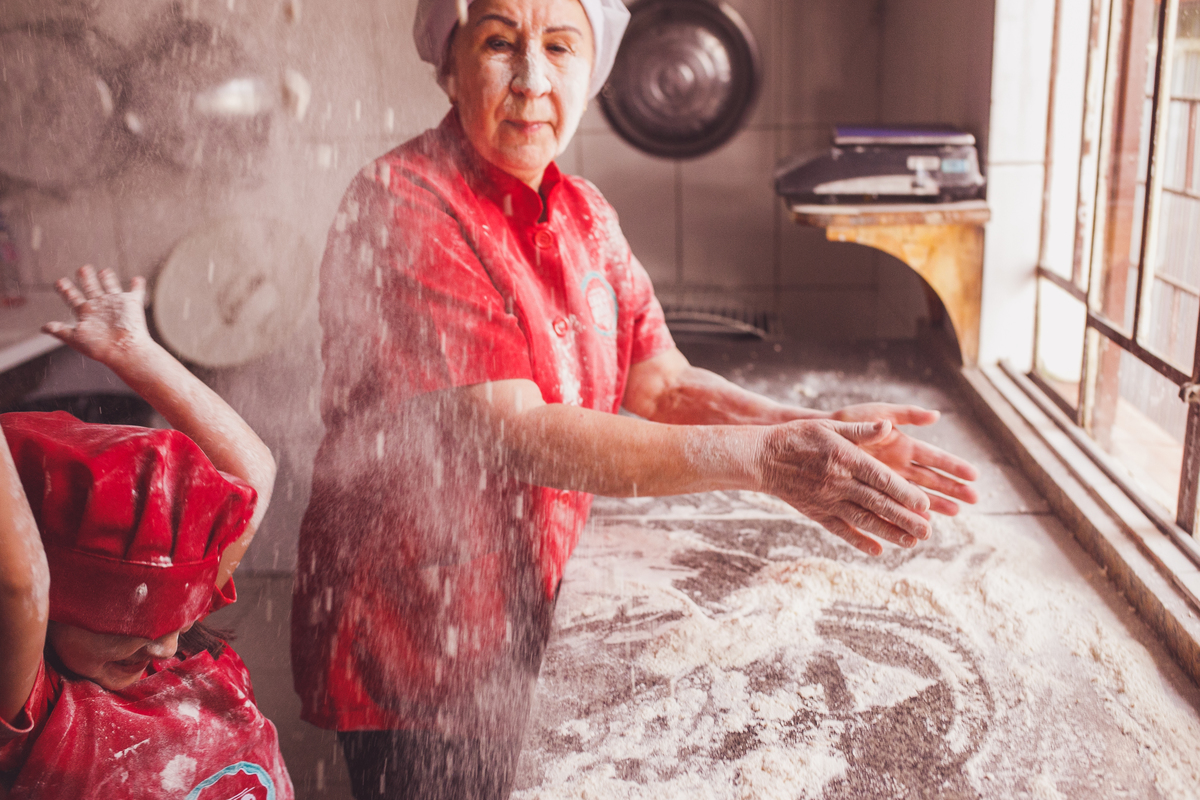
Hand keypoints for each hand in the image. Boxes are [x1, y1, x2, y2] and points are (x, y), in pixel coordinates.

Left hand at [42, 265, 152, 368]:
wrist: (123, 350)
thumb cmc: (99, 347)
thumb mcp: (75, 337)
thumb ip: (60, 330)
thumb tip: (43, 328)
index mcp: (86, 313)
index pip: (73, 298)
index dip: (66, 289)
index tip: (59, 281)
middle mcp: (100, 307)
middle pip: (91, 288)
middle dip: (86, 278)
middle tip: (82, 268)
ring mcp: (116, 304)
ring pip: (111, 287)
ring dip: (108, 279)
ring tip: (104, 270)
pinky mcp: (132, 303)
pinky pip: (136, 291)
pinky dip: (137, 285)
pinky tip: (137, 279)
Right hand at [760, 419, 932, 555]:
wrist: (763, 459)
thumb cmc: (799, 437)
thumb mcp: (830, 426)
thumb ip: (862, 430)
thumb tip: (889, 425)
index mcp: (846, 459)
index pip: (881, 479)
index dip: (904, 493)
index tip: (925, 505)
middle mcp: (839, 483)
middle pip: (877, 503)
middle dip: (904, 519)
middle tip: (927, 531)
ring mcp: (828, 500)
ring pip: (864, 520)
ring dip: (889, 532)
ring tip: (912, 542)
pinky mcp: (817, 513)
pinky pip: (841, 530)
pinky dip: (859, 541)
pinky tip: (877, 550)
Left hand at [831, 403, 978, 515]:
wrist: (819, 435)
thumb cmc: (848, 420)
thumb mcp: (877, 413)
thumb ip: (905, 415)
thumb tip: (935, 415)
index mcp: (903, 445)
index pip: (935, 458)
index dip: (954, 466)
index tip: (975, 475)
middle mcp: (899, 464)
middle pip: (932, 479)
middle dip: (953, 488)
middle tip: (975, 500)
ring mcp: (887, 478)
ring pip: (916, 494)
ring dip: (936, 504)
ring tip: (956, 513)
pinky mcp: (872, 489)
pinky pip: (893, 504)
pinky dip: (907, 513)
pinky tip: (921, 522)